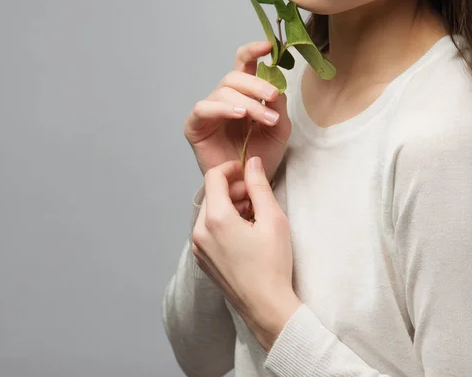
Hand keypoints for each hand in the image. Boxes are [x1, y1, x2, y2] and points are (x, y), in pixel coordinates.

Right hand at [183, 41, 291, 183]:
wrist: (248, 187)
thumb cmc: (260, 157)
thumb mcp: (279, 130)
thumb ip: (278, 107)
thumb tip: (276, 87)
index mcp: (244, 94)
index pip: (244, 63)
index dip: (253, 50)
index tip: (269, 46)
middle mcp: (225, 98)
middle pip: (235, 76)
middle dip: (256, 84)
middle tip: (272, 98)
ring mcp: (209, 111)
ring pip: (223, 91)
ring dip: (247, 102)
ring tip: (263, 118)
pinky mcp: (195, 126)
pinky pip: (203, 108)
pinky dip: (222, 108)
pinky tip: (239, 114)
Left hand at [191, 156, 300, 349]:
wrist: (266, 307)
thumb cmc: (272, 265)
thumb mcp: (272, 219)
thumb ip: (259, 186)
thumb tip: (252, 163)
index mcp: (215, 219)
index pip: (213, 177)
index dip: (231, 168)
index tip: (247, 171)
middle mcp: (200, 232)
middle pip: (211, 194)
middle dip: (233, 188)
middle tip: (256, 196)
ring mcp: (198, 247)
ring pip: (209, 211)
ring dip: (229, 205)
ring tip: (253, 214)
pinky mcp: (202, 259)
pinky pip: (208, 229)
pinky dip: (223, 221)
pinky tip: (244, 231)